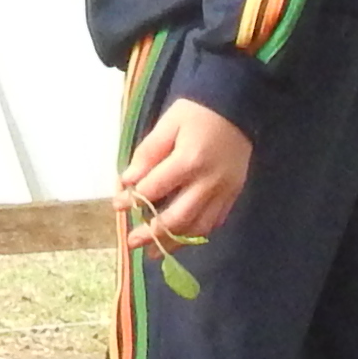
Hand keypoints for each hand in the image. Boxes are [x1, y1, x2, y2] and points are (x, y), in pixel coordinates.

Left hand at [116, 98, 252, 257]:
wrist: (239, 107)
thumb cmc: (198, 112)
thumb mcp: (168, 123)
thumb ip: (148, 152)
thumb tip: (129, 180)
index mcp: (189, 160)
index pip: (155, 188)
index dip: (133, 199)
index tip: (118, 205)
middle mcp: (208, 182)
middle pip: (178, 217)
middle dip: (152, 233)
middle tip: (132, 243)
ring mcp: (224, 192)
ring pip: (197, 227)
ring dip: (174, 242)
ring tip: (154, 251)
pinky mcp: (233, 195)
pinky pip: (214, 222)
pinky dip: (195, 234)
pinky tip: (181, 238)